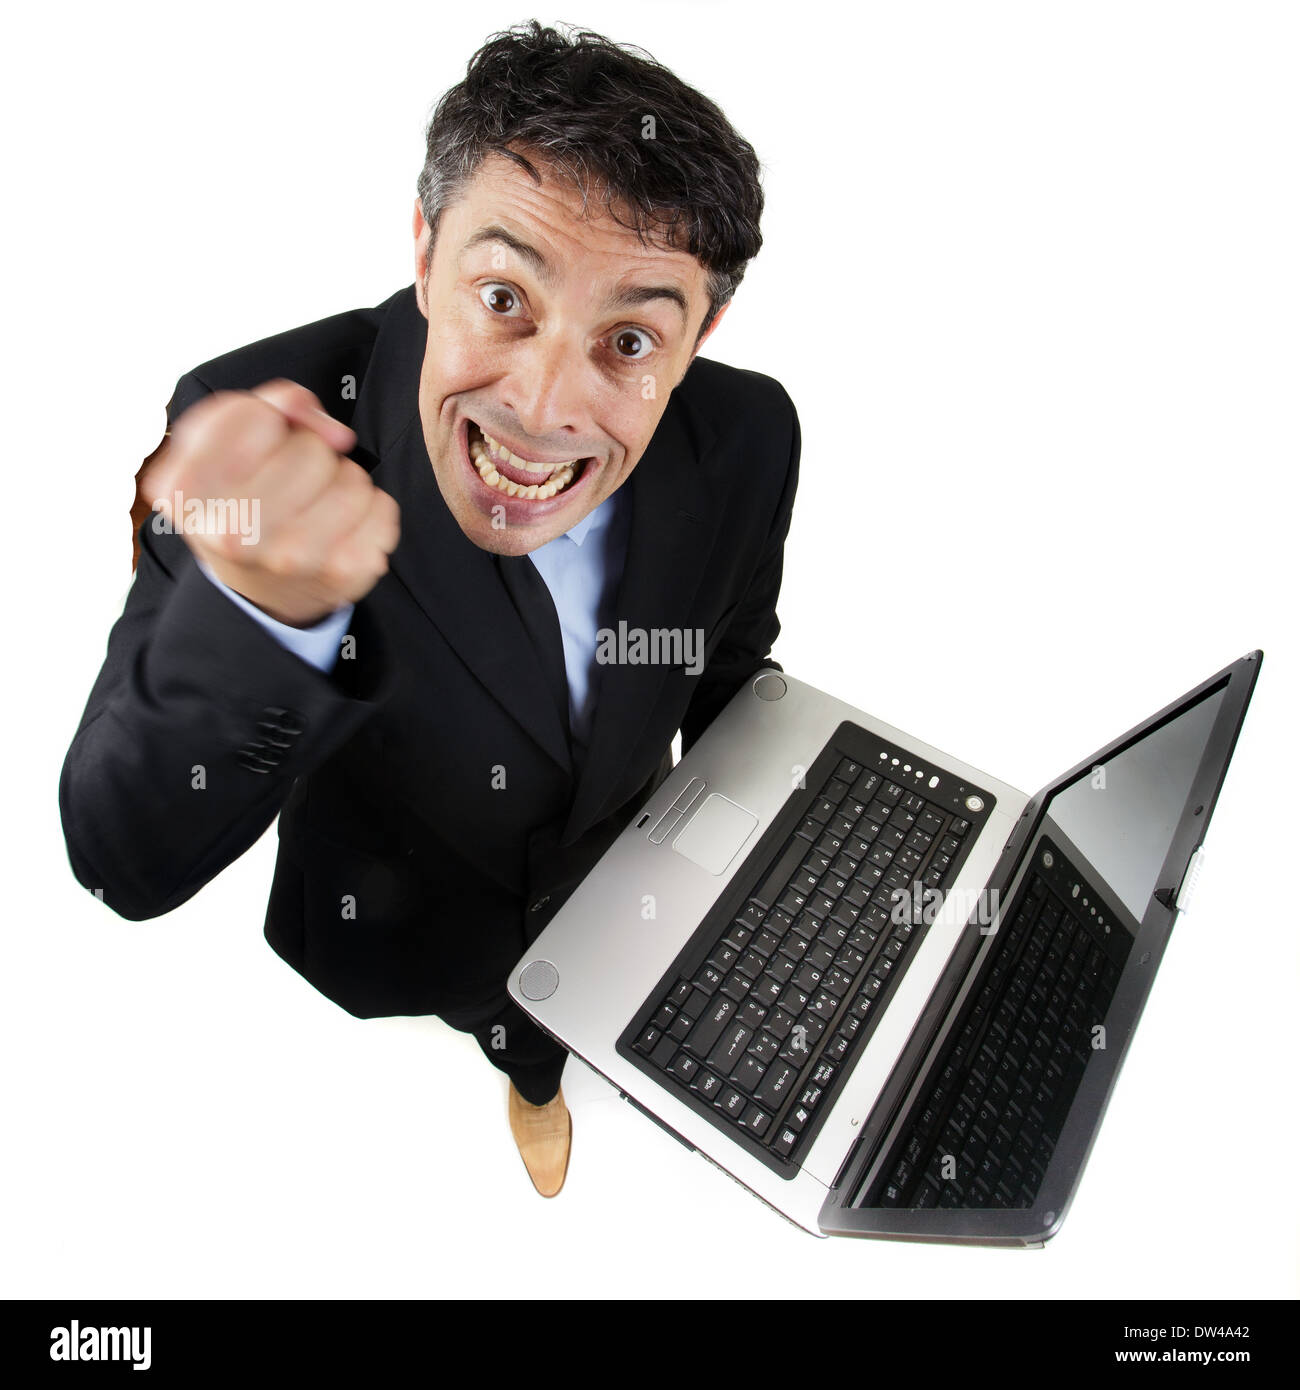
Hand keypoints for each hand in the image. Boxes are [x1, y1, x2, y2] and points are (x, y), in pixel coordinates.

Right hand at [141, 379, 399, 626]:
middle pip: (311, 449)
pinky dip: (369, 508)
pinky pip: (382, 506)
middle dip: (308, 454)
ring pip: (352, 477)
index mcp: (187, 491)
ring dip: (341, 481)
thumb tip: (335, 433)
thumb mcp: (225, 444)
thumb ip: (272, 404)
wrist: (259, 588)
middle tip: (291, 483)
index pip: (253, 416)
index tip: (260, 445)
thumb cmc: (243, 503)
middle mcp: (233, 532)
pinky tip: (340, 526)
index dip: (266, 421)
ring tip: (316, 504)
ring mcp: (291, 558)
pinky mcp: (343, 572)